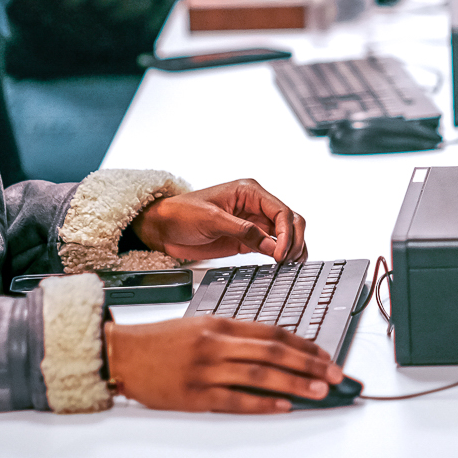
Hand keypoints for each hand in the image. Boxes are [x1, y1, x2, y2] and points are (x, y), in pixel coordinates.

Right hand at [109, 316, 350, 412]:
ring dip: (295, 382)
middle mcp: (217, 344)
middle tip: (336, 374)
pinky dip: (262, 403)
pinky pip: (235, 400)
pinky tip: (283, 405)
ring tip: (320, 390)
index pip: (273, 332)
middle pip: (274, 352)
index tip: (326, 354)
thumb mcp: (200, 326)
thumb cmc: (161, 342)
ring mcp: (206, 369)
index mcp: (220, 324)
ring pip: (260, 375)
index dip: (304, 343)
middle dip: (310, 363)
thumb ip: (235, 335)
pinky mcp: (195, 395)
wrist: (122, 354)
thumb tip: (275, 349)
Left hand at [131, 178, 307, 261]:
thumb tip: (271, 245)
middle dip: (294, 240)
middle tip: (287, 261)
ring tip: (289, 265)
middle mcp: (255, 206)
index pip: (280, 210)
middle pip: (290, 220)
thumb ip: (243, 231)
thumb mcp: (211, 219)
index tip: (280, 253)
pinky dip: (281, 255)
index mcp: (249, 191)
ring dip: (293, 248)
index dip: (286, 232)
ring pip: (286, 234)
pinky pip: (273, 246)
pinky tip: (281, 265)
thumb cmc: (181, 214)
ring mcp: (253, 224)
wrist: (163, 229)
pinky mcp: (248, 240)